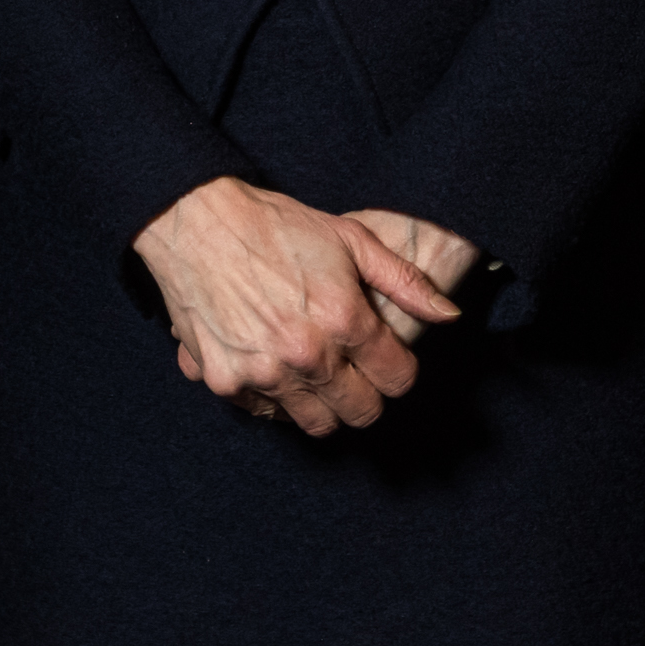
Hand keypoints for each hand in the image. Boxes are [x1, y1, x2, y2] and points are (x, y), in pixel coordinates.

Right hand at [129, 178, 457, 435]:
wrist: (195, 221)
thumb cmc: (275, 224)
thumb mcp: (350, 239)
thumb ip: (405, 282)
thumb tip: (449, 314)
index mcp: (345, 319)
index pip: (399, 380)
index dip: (397, 368)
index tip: (384, 355)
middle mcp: (308, 355)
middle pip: (362, 413)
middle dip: (366, 394)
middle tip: (352, 367)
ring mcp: (265, 374)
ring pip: (317, 424)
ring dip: (323, 402)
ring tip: (313, 367)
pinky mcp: (227, 383)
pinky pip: (268, 414)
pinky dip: (275, 397)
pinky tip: (273, 361)